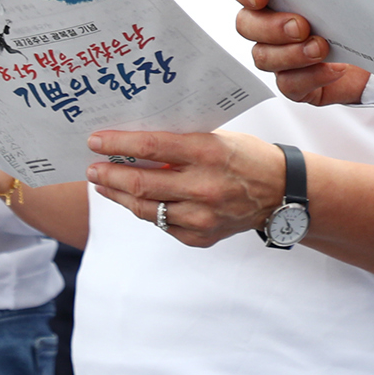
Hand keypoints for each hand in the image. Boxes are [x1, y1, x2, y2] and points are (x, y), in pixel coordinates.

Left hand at [85, 127, 285, 246]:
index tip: (95, 141)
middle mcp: (204, 187)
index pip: (152, 146)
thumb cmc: (246, 156)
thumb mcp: (217, 137)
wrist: (281, 192)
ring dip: (119, 195)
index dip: (118, 144)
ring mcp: (202, 216)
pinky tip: (132, 200)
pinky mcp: (201, 237)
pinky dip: (144, 211)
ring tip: (103, 183)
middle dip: (110, 174)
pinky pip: (162, 224)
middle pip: (142, 183)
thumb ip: (181, 141)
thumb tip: (135, 140)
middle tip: (91, 167)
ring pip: (146, 209)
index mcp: (208, 152)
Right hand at [230, 0, 368, 105]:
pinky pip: (288, 84)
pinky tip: (332, 68)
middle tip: (300, 26)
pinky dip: (310, 76)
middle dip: (271, 26)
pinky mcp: (295, 82)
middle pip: (246, 25)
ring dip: (291, 53)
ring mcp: (279, 54)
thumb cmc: (354, 13)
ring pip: (263, 57)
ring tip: (320, 48)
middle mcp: (269, 24)